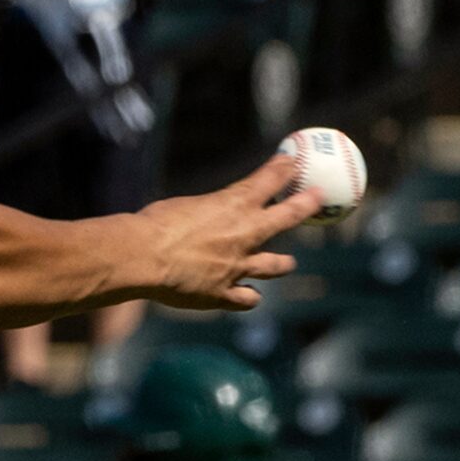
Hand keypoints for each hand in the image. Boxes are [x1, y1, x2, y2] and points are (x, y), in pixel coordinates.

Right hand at [133, 154, 320, 311]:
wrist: (142, 257)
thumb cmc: (154, 225)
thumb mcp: (184, 205)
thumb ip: (205, 211)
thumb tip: (203, 214)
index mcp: (233, 204)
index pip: (270, 179)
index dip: (285, 168)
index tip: (294, 161)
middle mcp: (244, 234)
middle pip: (287, 217)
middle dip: (306, 205)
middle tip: (318, 199)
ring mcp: (237, 266)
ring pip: (273, 266)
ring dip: (282, 264)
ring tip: (287, 263)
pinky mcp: (222, 294)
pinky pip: (245, 299)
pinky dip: (248, 297)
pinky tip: (249, 296)